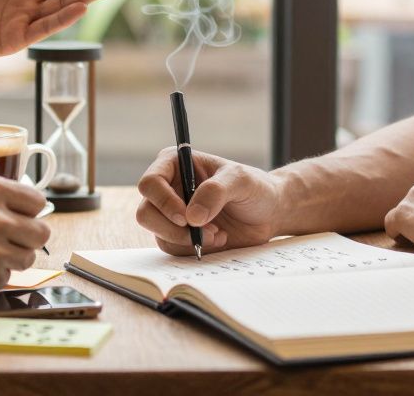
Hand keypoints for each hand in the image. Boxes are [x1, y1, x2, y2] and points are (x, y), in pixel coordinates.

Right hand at [136, 146, 281, 255]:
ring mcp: (170, 214)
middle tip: (201, 231)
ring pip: (158, 234)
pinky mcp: (178, 236)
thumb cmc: (254, 188)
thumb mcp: (241, 180)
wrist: (268, 213)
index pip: (150, 183)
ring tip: (217, 233)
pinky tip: (217, 239)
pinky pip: (173, 248)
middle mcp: (167, 189)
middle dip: (173, 228)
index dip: (163, 202)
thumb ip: (216, 191)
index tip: (186, 217)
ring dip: (187, 239)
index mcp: (174, 165)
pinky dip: (195, 248)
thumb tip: (191, 217)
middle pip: (146, 213)